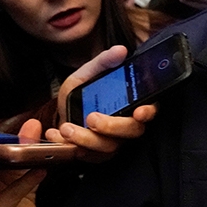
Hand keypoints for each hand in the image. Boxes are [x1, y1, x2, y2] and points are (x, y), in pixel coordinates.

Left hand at [49, 46, 156, 162]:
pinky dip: (70, 147)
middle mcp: (127, 125)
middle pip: (131, 132)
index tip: (139, 112)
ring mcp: (113, 142)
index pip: (150, 109)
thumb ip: (103, 62)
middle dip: (112, 127)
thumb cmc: (81, 94)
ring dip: (87, 139)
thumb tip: (120, 50)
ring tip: (66, 127)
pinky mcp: (96, 155)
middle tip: (91, 117)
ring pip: (109, 147)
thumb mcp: (87, 74)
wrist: (62, 113)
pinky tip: (57, 135)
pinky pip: (89, 157)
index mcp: (132, 104)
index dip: (148, 112)